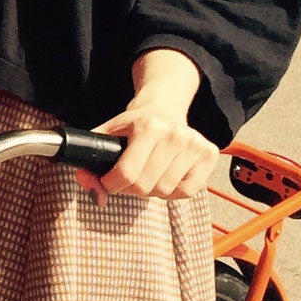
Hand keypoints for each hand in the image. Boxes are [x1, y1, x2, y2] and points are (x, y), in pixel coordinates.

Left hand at [85, 103, 220, 206]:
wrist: (164, 108)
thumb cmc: (133, 125)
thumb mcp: (106, 134)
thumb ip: (91, 159)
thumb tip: (90, 188)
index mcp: (148, 126)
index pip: (126, 174)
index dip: (111, 184)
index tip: (108, 181)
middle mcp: (175, 134)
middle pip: (145, 186)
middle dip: (130, 188)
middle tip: (128, 177)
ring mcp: (195, 144)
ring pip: (165, 191)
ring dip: (152, 190)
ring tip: (148, 173)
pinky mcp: (209, 154)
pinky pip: (186, 192)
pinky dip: (172, 191)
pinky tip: (166, 176)